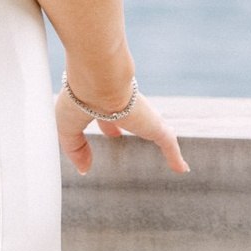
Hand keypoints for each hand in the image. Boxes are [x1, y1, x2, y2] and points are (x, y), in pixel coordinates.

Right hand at [56, 83, 189, 177]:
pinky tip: (182, 169)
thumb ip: (75, 149)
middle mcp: (124, 106)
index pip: (106, 116)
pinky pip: (168, 143)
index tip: (111, 134)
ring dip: (157, 138)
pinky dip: (175, 157)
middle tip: (123, 137)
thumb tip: (84, 169)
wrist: (99, 80)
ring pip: (153, 129)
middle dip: (126, 127)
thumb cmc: (78, 100)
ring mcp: (141, 115)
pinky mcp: (154, 124)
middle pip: (128, 119)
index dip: (108, 127)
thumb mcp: (68, 129)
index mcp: (102, 104)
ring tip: (164, 152)